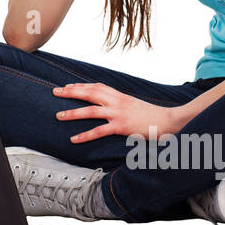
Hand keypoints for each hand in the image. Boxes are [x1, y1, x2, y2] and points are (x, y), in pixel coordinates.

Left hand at [52, 82, 178, 142]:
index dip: (80, 85)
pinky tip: (74, 139)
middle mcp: (117, 101)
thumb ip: (121, 103)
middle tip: (55, 92)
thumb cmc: (152, 115)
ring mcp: (118, 113)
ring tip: (58, 116)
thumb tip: (110, 105)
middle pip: (89, 93)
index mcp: (120, 96)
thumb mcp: (134, 105)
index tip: (67, 86)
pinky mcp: (121, 126)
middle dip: (70, 92)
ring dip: (72, 113)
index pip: (96, 86)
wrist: (169, 120)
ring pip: (90, 111)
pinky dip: (85, 135)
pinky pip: (99, 131)